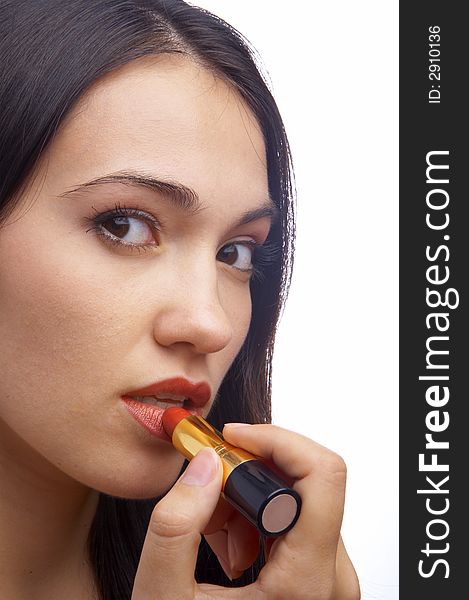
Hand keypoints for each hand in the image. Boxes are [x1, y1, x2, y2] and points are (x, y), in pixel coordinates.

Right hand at [131, 424, 359, 598]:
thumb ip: (175, 526)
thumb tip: (203, 465)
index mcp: (307, 584)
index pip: (323, 475)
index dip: (276, 440)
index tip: (231, 438)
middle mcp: (333, 580)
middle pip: (306, 484)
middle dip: (248, 475)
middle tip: (205, 494)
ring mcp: (329, 581)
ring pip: (298, 502)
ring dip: (248, 501)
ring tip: (211, 536)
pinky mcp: (319, 578)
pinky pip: (295, 523)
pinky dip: (256, 520)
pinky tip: (228, 550)